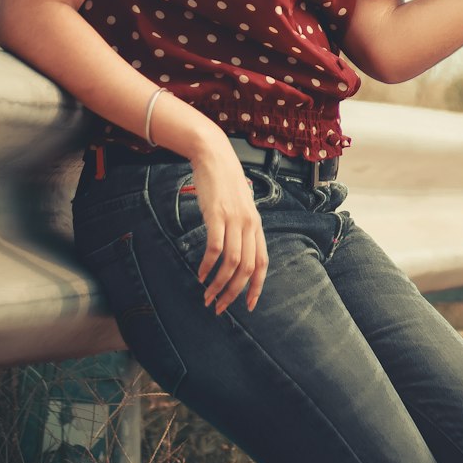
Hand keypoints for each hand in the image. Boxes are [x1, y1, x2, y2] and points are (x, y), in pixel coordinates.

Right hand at [189, 134, 269, 315]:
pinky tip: (200, 274)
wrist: (214, 155)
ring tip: (207, 296)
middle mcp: (249, 224)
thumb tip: (237, 250)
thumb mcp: (239, 206)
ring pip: (231, 262)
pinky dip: (207, 266)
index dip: (256, 287)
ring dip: (219, 285)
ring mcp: (234, 219)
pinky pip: (215, 248)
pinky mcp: (217, 214)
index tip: (248, 306)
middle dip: (233, 293)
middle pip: (247, 268)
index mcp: (256, 225)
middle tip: (219, 307)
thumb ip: (241, 226)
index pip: (262, 263)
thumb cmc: (225, 182)